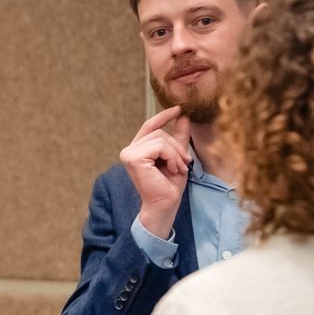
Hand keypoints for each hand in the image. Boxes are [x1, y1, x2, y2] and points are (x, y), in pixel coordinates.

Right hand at [119, 105, 191, 238]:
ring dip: (175, 153)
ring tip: (178, 168)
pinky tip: (171, 169)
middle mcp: (129, 150)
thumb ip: (178, 137)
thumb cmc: (169, 186)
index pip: (149, 126)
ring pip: (160, 138)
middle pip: (159, 133)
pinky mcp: (134, 159)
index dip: (163, 116)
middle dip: (176, 146)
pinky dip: (171, 157)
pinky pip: (159, 146)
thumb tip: (184, 116)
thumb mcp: (176, 156)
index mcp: (137, 150)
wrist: (164, 205)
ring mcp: (129, 154)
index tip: (179, 109)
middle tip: (185, 162)